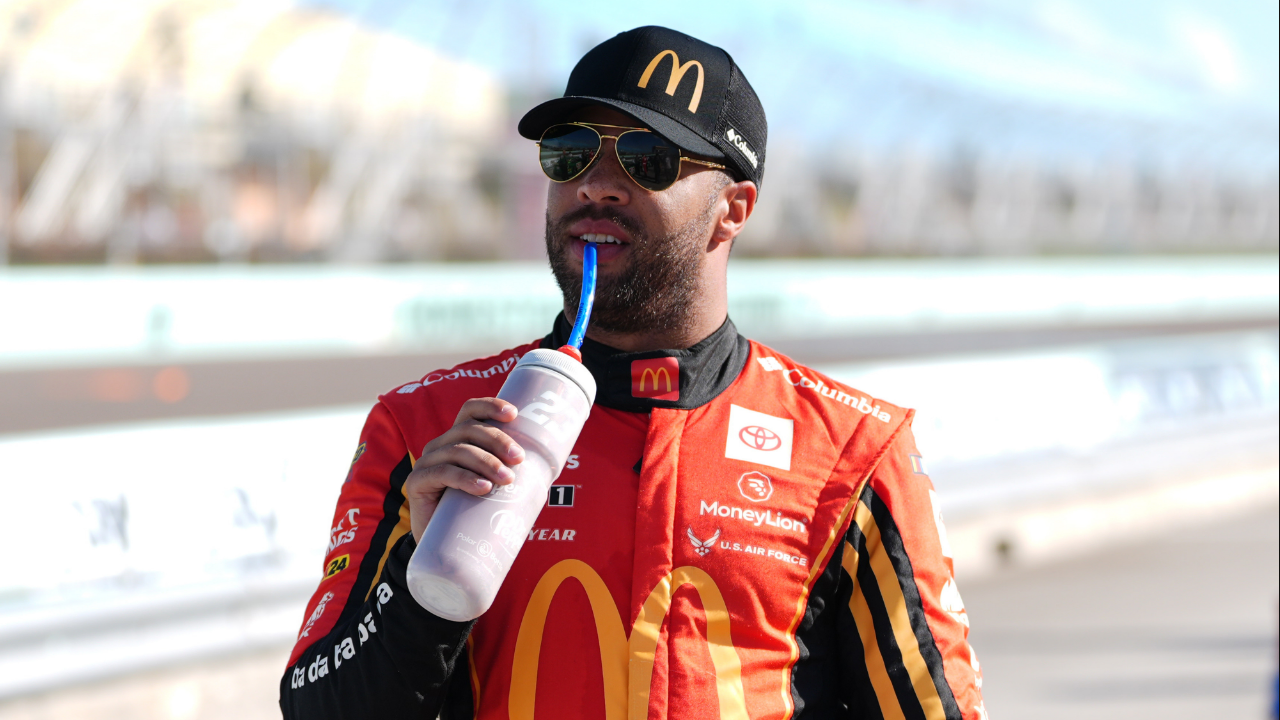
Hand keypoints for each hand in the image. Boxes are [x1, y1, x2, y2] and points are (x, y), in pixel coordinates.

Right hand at [404, 398, 523, 541]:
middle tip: (519, 460)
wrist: (444, 546)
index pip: (470, 411)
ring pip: (458, 450)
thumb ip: (508, 473)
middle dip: (497, 440)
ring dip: (486, 462)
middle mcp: (440, 446)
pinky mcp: (416, 483)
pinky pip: (442, 473)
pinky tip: (483, 488)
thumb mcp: (491, 486)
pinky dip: (465, 479)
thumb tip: (548, 470)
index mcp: (457, 439)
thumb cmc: (473, 512)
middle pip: (468, 429)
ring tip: (506, 479)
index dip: (490, 406)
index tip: (514, 414)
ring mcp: (426, 463)